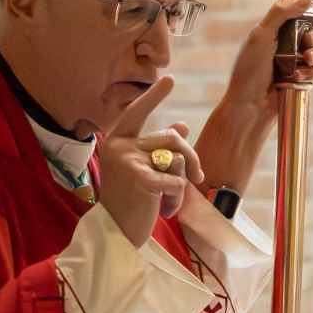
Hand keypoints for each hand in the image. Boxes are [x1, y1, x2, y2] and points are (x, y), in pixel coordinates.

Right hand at [98, 75, 204, 247]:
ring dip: (182, 182)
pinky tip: (165, 210)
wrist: (115, 234)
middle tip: (197, 178)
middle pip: (172, 138)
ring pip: (178, 157)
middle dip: (192, 158)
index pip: (138, 111)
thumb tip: (182, 125)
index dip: (154, 95)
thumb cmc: (129, 202)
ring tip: (169, 201)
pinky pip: (177, 179)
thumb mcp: (144, 171)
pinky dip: (177, 198)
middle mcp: (118, 145)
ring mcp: (127, 160)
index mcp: (116, 140)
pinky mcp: (139, 178)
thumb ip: (159, 148)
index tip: (170, 78)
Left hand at [194, 0, 312, 194]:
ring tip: (305, 60)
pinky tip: (297, 76)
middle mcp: (294, 39)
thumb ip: (281, 13)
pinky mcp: (306, 75)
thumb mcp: (260, 35)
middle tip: (307, 42)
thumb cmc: (248, 69)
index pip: (308, 8)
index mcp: (281, 25)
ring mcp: (301, 58)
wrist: (249, 104)